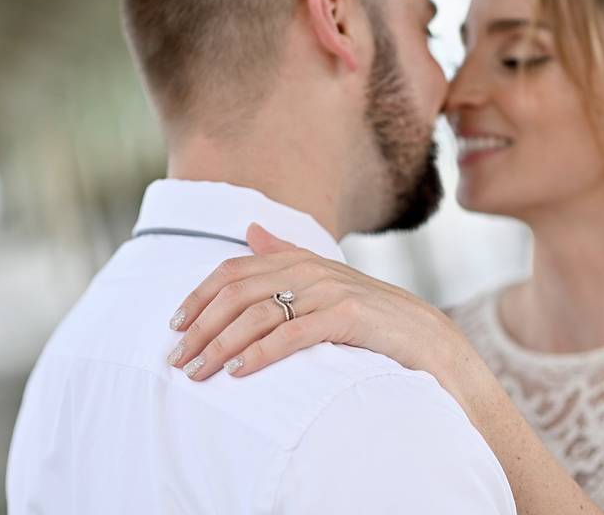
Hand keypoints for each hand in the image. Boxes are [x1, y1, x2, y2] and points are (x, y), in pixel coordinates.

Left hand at [165, 223, 479, 406]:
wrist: (429, 339)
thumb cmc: (373, 317)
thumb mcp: (328, 281)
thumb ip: (288, 254)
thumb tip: (251, 228)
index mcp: (302, 260)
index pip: (234, 270)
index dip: (198, 296)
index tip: (174, 326)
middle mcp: (312, 269)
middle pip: (238, 292)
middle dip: (200, 326)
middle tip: (176, 361)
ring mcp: (330, 291)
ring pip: (258, 314)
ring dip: (220, 345)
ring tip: (197, 373)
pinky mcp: (348, 316)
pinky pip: (292, 333)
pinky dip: (260, 353)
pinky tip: (239, 372)